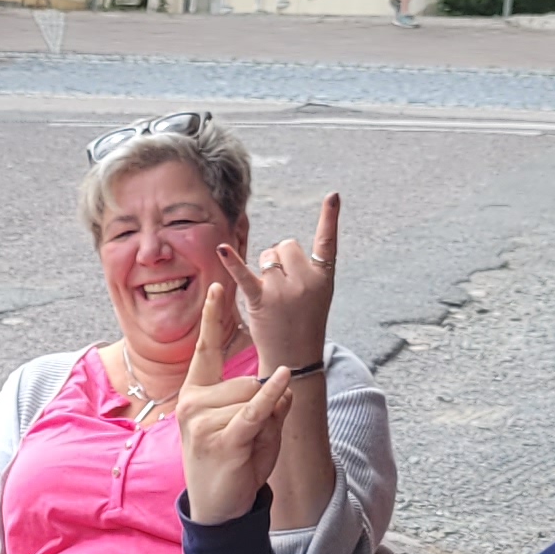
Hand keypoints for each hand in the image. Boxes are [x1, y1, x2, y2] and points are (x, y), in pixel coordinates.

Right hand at [176, 275, 305, 525]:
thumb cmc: (233, 465)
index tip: (217, 287)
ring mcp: (203, 422)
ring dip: (266, 422)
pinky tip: (284, 380)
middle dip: (262, 405)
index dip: (212, 318)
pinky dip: (272, 397)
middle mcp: (192, 403)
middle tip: (249, 439)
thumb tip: (282, 382)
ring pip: (253, 397)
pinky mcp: (222, 439)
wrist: (219, 509)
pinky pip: (254, 410)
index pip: (205, 350)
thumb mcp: (250, 427)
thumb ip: (265, 401)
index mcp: (194, 395)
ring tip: (250, 449)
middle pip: (245, 380)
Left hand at [241, 190, 338, 376]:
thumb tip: (277, 248)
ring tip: (272, 296)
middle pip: (285, 245)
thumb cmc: (304, 322)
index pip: (328, 242)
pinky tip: (222, 249)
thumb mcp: (318, 294)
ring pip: (267, 256)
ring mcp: (284, 291)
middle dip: (280, 259)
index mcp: (324, 277)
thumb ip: (306, 269)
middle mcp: (306, 280)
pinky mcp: (261, 300)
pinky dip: (232, 262)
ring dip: (265, 269)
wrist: (295, 359)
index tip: (333, 194)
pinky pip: (245, 275)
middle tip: (284, 288)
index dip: (330, 217)